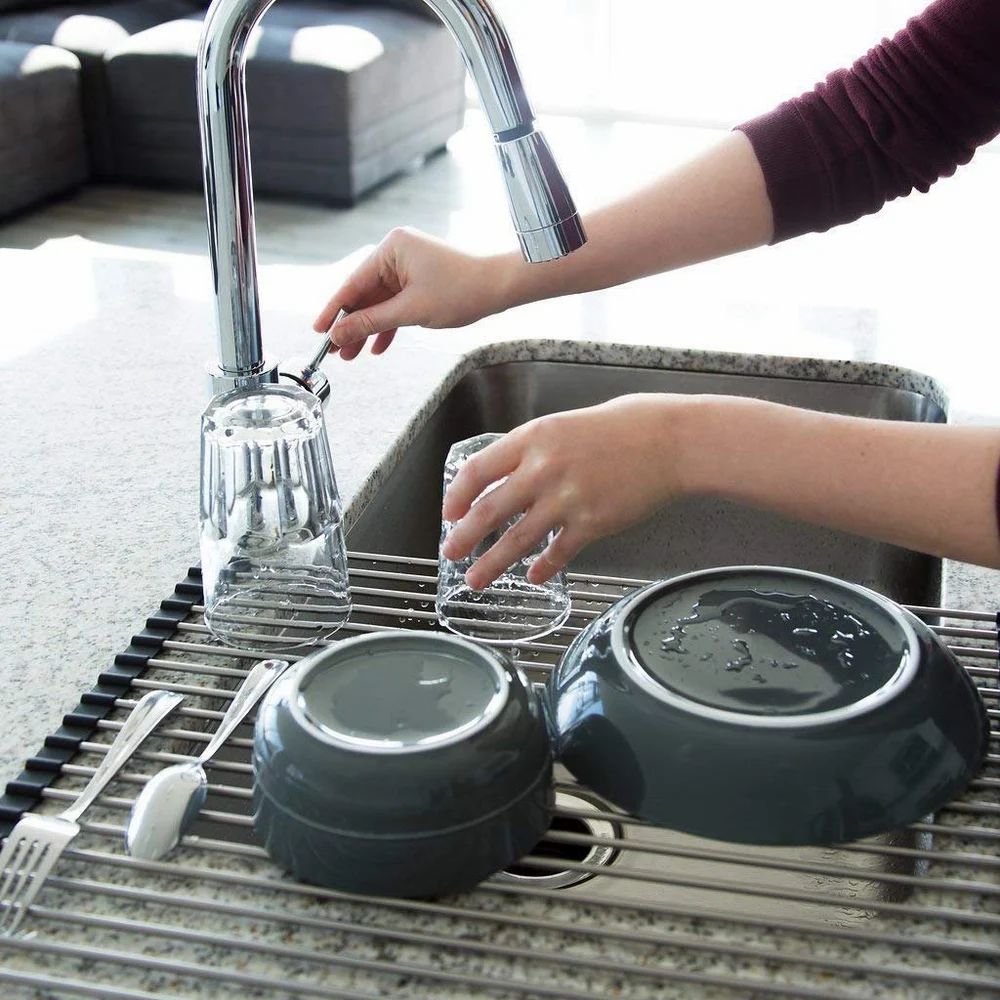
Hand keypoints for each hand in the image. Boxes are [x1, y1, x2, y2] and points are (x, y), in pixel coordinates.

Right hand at [312, 227, 510, 360]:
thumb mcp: (410, 311)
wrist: (499, 287)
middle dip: (352, 325)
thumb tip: (339, 333)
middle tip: (336, 351)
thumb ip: (371, 322)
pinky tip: (378, 347)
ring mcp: (408, 267)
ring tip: (353, 355)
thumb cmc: (461, 291)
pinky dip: (388, 325)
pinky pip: (395, 304)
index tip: (319, 331)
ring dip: (368, 329)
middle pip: (364, 294)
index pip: (353, 283)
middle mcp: (396, 253)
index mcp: (391, 248)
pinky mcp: (419, 281)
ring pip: (379, 303)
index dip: (335, 310)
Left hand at [441, 395, 689, 588]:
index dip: (457, 496)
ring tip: (476, 579)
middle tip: (450, 553)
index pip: (477, 471)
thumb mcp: (565, 424)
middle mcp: (543, 470)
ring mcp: (566, 499)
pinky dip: (542, 568)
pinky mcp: (591, 524)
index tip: (450, 512)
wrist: (670, 441)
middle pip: (488, 512)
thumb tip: (508, 475)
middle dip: (463, 539)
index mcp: (532, 439)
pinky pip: (557, 553)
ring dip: (491, 564)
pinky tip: (534, 576)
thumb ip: (534, 450)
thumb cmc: (624, 427)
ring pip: (515, 541)